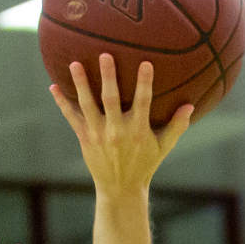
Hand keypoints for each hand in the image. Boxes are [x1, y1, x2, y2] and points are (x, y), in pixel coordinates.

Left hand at [49, 53, 193, 193]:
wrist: (120, 188)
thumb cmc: (144, 164)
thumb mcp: (164, 147)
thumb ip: (177, 126)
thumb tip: (190, 105)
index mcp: (138, 130)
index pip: (143, 102)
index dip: (144, 83)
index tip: (145, 63)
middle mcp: (117, 131)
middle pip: (111, 99)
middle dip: (108, 77)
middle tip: (104, 55)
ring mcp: (98, 134)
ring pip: (88, 105)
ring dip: (81, 84)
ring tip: (75, 64)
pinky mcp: (84, 138)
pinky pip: (71, 117)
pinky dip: (62, 103)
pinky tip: (53, 87)